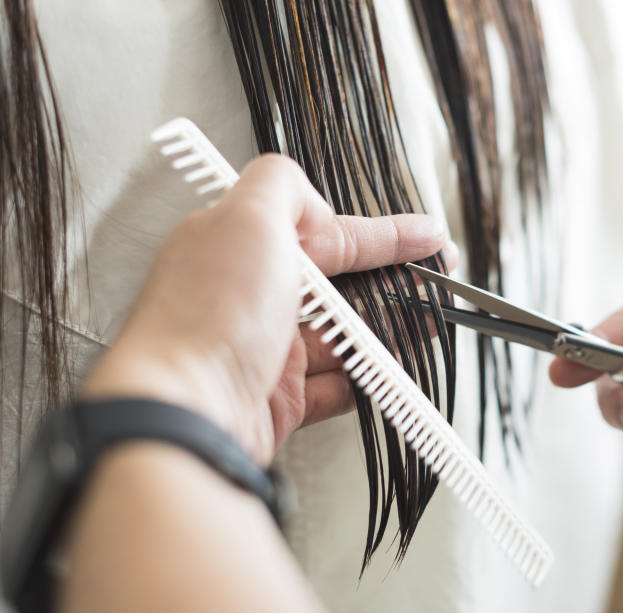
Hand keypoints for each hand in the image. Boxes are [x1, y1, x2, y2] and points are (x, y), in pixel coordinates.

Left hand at [84, 155, 449, 463]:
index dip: (384, 235)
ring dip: (385, 333)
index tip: (427, 239)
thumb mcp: (246, 217)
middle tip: (433, 289)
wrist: (184, 410)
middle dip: (392, 286)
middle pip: (338, 286)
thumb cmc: (208, 316)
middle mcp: (250, 296)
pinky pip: (330, 386)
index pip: (327, 234)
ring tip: (426, 328)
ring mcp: (263, 349)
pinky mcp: (273, 397)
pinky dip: (363, 379)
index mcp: (242, 248)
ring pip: (340, 337)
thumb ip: (282, 186)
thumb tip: (312, 201)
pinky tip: (387, 372)